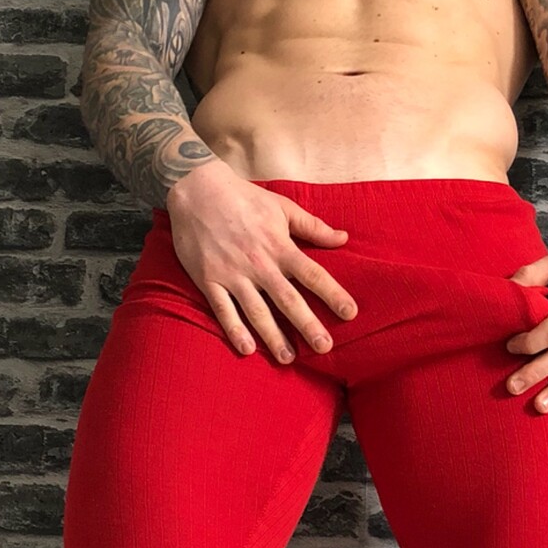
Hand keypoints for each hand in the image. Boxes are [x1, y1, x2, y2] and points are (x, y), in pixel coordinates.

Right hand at [165, 161, 358, 362]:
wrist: (197, 190)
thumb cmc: (244, 198)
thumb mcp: (282, 207)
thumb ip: (313, 227)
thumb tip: (344, 239)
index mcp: (279, 246)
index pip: (312, 274)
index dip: (333, 294)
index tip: (350, 313)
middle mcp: (258, 263)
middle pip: (287, 299)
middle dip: (307, 324)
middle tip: (324, 347)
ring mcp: (232, 273)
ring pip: (256, 310)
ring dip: (273, 336)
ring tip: (288, 358)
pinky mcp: (209, 279)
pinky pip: (222, 309)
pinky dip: (233, 329)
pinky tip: (246, 349)